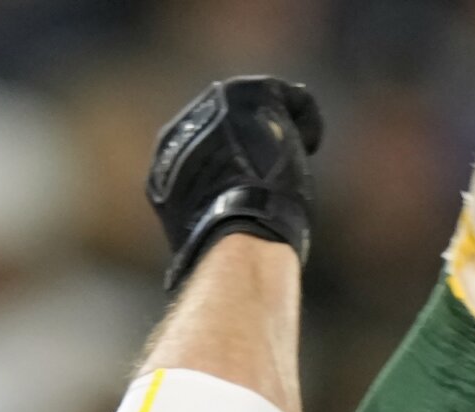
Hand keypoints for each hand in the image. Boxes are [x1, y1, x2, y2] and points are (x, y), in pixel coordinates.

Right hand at [145, 75, 324, 289]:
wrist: (238, 234)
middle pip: (232, 123)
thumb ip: (210, 214)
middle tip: (283, 166)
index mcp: (165, 165)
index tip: (260, 180)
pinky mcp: (244, 95)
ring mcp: (211, 109)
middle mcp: (182, 130)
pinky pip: (288, 95)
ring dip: (284, 129)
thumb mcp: (209, 233)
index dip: (239, 162)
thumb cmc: (229, 252)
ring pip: (260, 106)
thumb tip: (202, 253)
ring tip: (299, 156)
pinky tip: (309, 145)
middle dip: (260, 141)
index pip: (208, 150)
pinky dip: (305, 118)